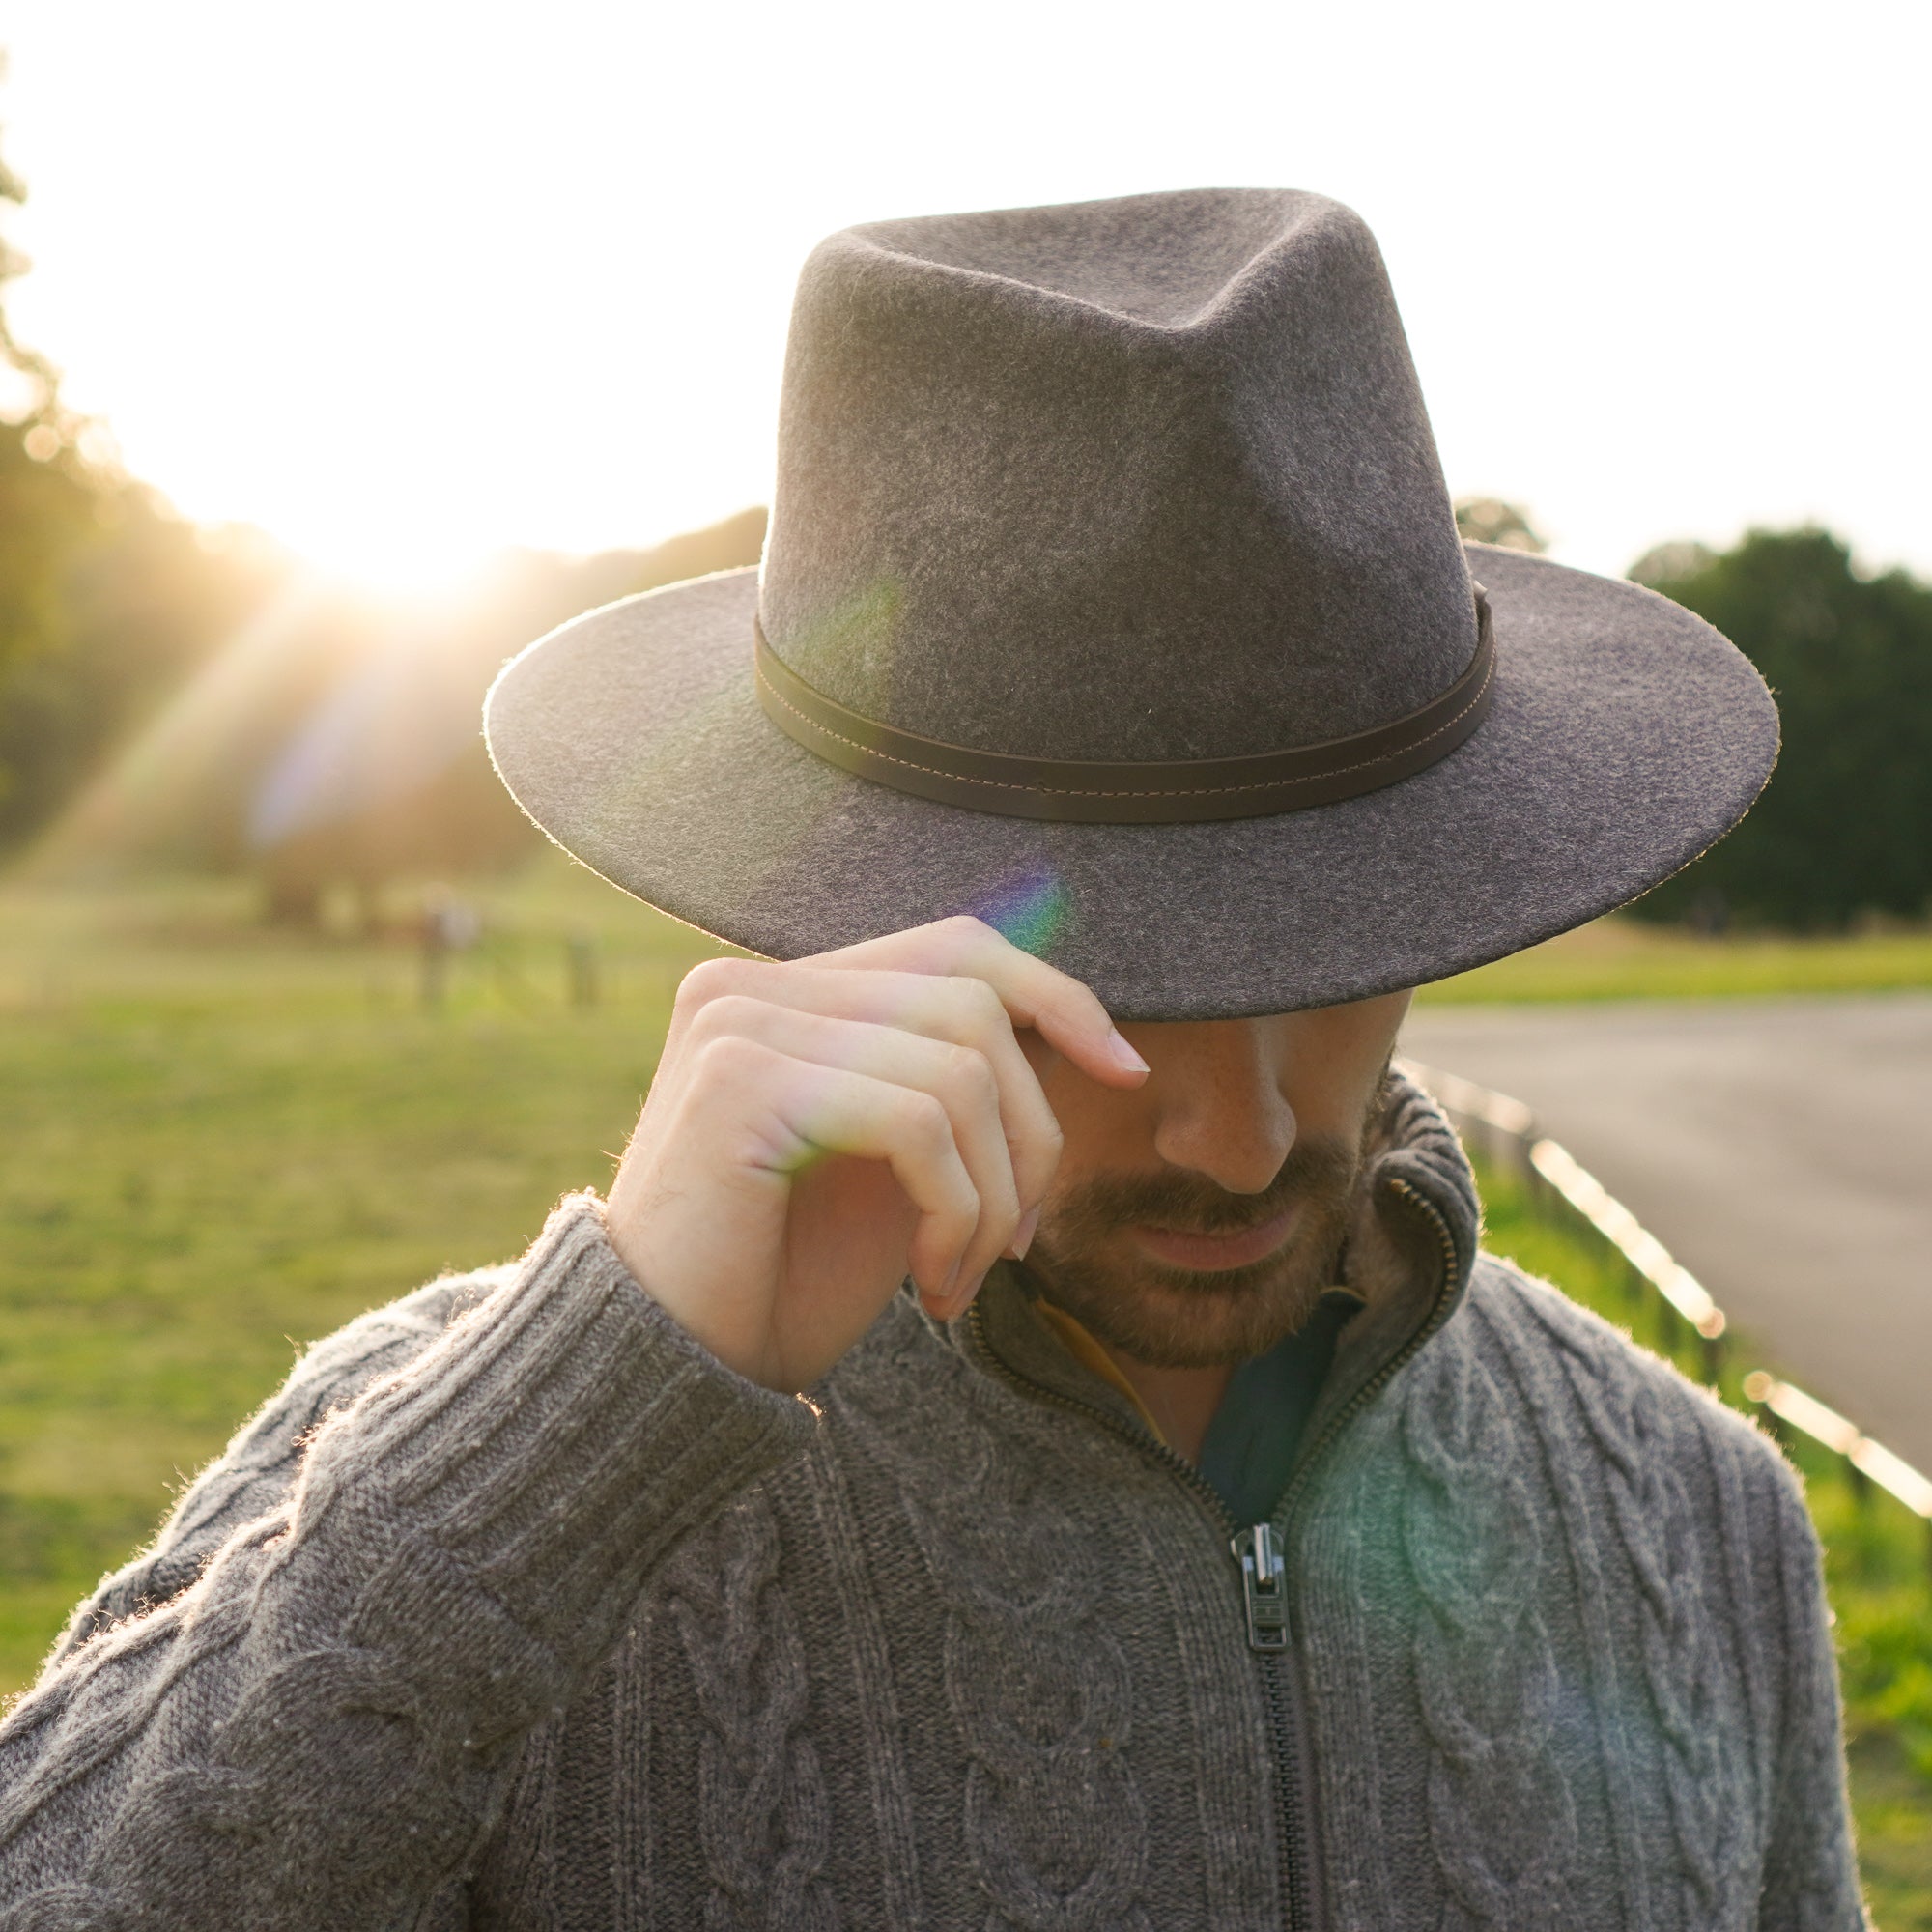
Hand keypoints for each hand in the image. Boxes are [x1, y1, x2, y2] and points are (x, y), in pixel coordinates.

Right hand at [603, 916, 1148, 1391]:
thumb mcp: (893, 1166)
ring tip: (962, 1276)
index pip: (952, 947)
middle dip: (1030, 1131)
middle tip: (1018, 1241)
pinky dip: (956, 1213)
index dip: (1055, 994)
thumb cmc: (784, 1278)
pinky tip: (931, 1287)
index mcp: (785, 993)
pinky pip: (915, 1123)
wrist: (674, 1375)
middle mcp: (751, 987)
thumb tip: (1079, 1033)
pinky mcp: (738, 1083)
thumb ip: (951, 1084)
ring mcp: (740, 1026)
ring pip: (957, 1070)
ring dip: (994, 1194)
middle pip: (971, 1004)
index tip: (1124, 1071)